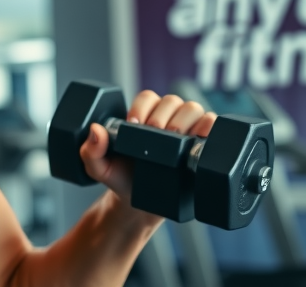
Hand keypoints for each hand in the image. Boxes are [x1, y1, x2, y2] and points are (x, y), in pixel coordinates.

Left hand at [77, 91, 215, 219]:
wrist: (140, 207)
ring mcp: (187, 131)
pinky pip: (213, 124)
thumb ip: (91, 150)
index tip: (134, 124)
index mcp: (144, 116)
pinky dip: (210, 126)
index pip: (147, 97)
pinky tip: (200, 138)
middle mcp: (167, 119)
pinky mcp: (203, 145)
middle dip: (164, 116)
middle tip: (156, 135)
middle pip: (173, 101)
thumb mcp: (99, 168)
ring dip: (186, 120)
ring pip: (194, 109)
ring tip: (175, 139)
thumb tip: (96, 130)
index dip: (142, 107)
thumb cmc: (122, 180)